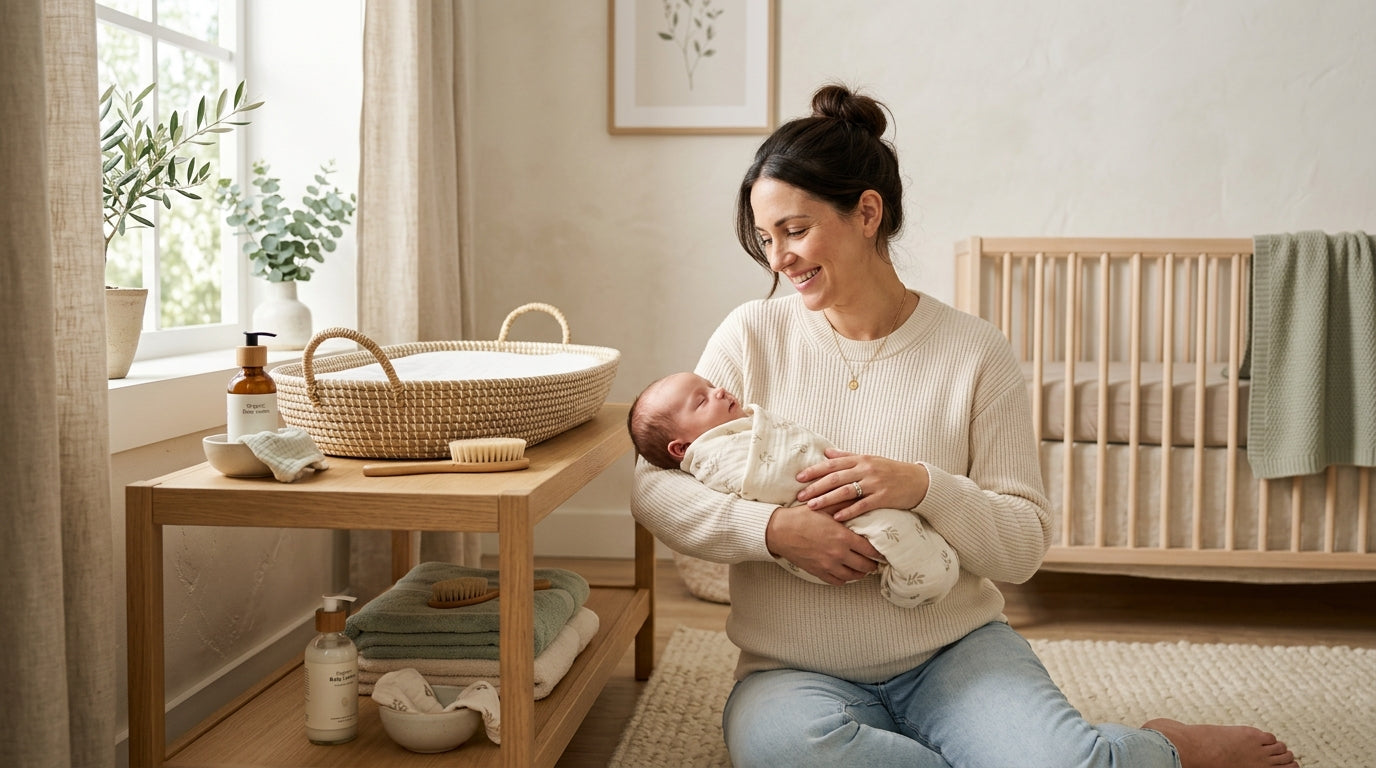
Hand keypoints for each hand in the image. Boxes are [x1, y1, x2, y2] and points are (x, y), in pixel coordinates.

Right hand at [765, 504, 881, 584]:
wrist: (779, 531)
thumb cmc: (802, 517)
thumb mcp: (825, 507)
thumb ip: (844, 504)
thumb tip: (860, 496)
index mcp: (843, 537)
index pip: (870, 550)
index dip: (879, 552)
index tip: (882, 551)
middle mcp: (838, 554)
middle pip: (865, 566)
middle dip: (873, 564)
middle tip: (875, 562)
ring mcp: (828, 565)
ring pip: (853, 576)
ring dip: (860, 573)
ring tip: (863, 569)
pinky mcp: (818, 571)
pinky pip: (838, 581)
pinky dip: (845, 579)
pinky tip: (846, 573)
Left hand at [795, 449, 929, 522]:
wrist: (918, 481)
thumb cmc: (891, 471)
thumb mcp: (869, 460)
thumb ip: (847, 457)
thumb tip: (826, 453)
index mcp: (861, 459)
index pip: (833, 464)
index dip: (815, 471)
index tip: (799, 478)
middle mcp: (866, 469)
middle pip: (836, 478)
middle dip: (816, 486)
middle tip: (800, 495)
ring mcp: (875, 483)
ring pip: (846, 490)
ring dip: (827, 499)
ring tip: (812, 506)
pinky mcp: (884, 497)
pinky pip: (863, 505)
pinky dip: (849, 510)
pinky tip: (837, 517)